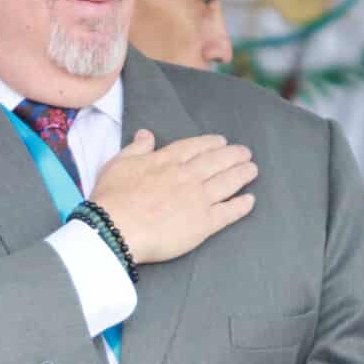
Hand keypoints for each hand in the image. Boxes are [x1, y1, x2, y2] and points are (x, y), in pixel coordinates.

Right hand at [89, 130, 257, 263]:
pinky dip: (241, 206)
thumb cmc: (111, 198)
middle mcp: (186, 176)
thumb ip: (136, 149)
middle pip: (217, 161)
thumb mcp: (118, 164)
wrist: (115, 228)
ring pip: (227, 182)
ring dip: (242, 174)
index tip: (222, 142)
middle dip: (233, 155)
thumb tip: (146, 134)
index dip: (211, 143)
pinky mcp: (203, 224)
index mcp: (166, 161)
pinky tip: (250, 201)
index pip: (195, 147)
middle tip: (245, 153)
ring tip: (252, 170)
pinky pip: (227, 212)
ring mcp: (198, 199)